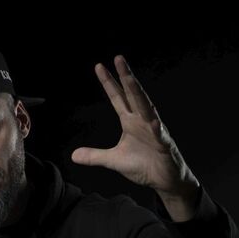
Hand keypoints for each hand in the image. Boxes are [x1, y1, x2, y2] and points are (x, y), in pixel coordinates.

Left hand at [71, 55, 198, 198]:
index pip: (117, 98)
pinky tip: (152, 120)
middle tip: (118, 58)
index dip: (109, 83)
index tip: (99, 66)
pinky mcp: (164, 143)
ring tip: (129, 77)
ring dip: (138, 91)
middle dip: (125, 77)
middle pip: (133, 94)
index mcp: (130, 121)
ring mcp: (155, 129)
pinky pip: (160, 132)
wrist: (164, 180)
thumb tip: (73, 156)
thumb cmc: (144, 165)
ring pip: (146, 106)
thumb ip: (95, 156)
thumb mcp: (114, 160)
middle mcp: (142, 120)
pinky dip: (156, 126)